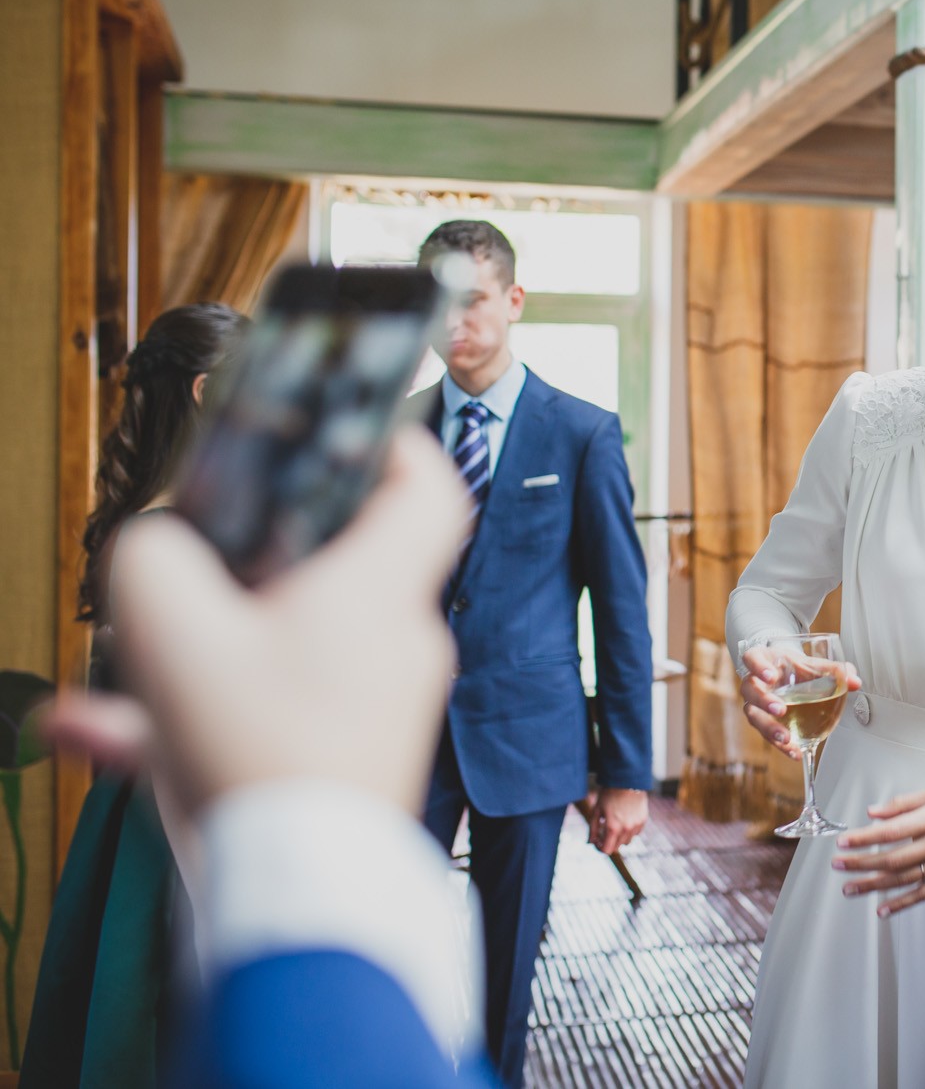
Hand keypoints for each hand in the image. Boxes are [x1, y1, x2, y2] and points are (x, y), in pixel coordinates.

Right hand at [48, 429, 464, 815]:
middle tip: (202, 553)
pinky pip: (270, 716)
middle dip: (259, 558)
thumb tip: (160, 544)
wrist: (302, 896)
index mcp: (380, 591)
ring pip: (286, 649)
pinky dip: (199, 718)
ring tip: (123, 674)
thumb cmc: (257, 755)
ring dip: (208, 649)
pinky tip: (93, 735)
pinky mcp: (353, 760)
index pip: (426, 489)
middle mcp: (397, 642)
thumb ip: (154, 561)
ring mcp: (382, 705)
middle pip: (340, 567)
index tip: (335, 435)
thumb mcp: (173, 632)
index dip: (390, 448)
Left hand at [584, 787, 648, 855]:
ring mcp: (636, 825)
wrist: (627, 780)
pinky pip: (635, 833)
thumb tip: (591, 843)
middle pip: (617, 847)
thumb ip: (592, 829)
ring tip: (615, 825)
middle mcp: (626, 829)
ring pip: (627, 841)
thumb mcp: (597, 811)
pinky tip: (625, 820)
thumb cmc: (609, 794)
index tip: (597, 841)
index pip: (607, 850)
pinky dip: (629, 831)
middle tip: (604, 833)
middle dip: (609, 842)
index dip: (600, 848)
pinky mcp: (643, 820)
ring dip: (620, 838)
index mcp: (613, 827)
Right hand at [735, 646, 860, 760]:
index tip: (771, 676)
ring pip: (754, 716)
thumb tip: (855, 681)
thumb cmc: (795, 667)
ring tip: (786, 738)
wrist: (787, 675)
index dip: (758, 666)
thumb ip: (834, 670)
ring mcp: (755, 703)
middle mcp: (754, 682)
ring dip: (769, 729)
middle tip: (780, 709)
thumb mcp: (813, 664)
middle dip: (764, 701)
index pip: (752, 658)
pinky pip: (767, 735)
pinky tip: (795, 751)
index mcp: (763, 660)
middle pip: (750, 690)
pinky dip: (782, 745)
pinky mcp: (763, 722)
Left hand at [830, 788, 924, 917]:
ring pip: (902, 880)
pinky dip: (901, 904)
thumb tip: (874, 812)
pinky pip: (923, 894)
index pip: (890, 832)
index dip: (863, 839)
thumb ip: (904, 804)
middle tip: (838, 865)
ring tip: (849, 888)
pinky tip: (883, 909)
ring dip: (872, 885)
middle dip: (860, 863)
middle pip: (891, 859)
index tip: (843, 842)